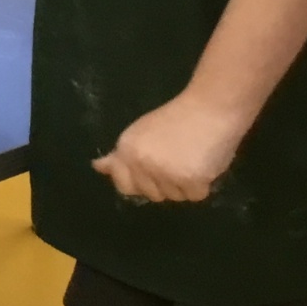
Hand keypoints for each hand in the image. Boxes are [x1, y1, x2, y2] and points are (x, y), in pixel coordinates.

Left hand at [92, 92, 246, 203]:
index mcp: (126, 150)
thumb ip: (121, 155)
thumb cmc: (177, 119)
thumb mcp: (141, 133)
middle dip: (164, 182)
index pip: (123, 185)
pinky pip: (195, 196)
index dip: (138, 182)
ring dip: (183, 183)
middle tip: (176, 157)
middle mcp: (141, 162)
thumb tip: (98, 167)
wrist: (209, 108)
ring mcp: (165, 173)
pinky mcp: (190, 180)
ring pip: (174, 197)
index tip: (152, 170)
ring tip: (190, 156)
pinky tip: (202, 162)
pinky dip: (202, 184)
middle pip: (151, 194)